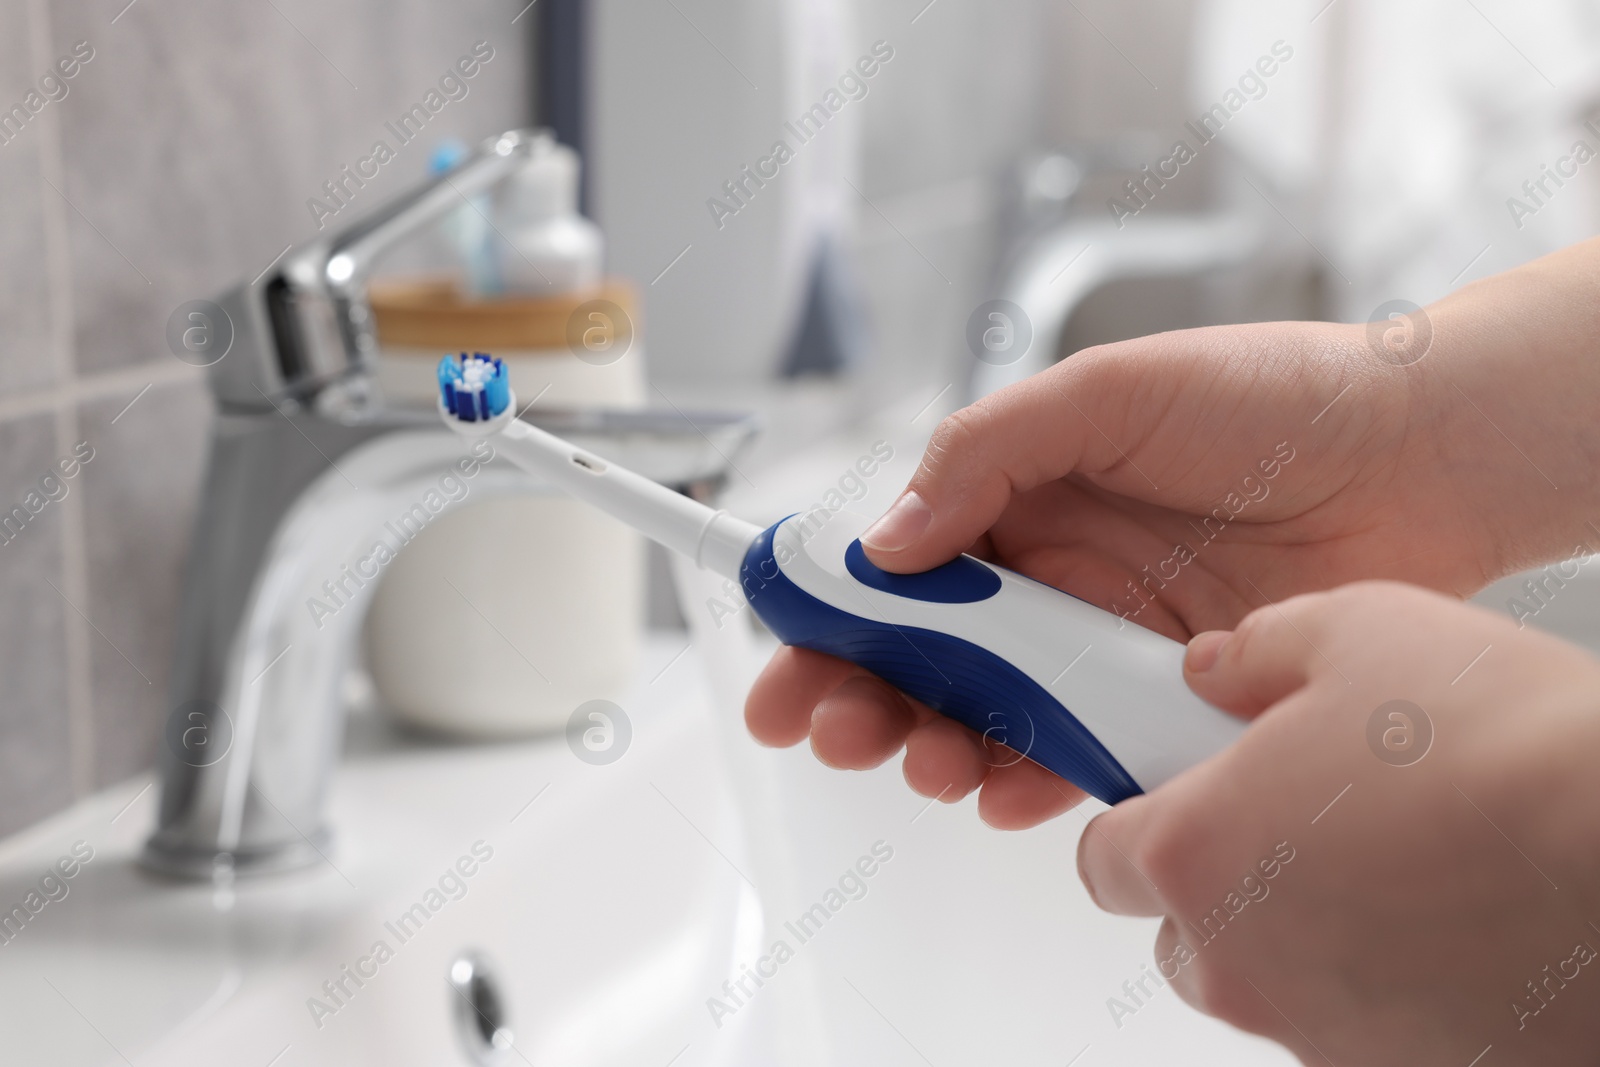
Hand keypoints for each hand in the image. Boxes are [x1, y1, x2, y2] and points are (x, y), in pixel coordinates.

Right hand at [748, 315, 1512, 827]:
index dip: (828, 609)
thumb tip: (888, 540)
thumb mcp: (1104, 392)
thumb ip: (984, 455)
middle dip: (859, 697)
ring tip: (922, 762)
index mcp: (1015, 499)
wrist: (1415, 456)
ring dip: (934, 748)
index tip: (780, 649)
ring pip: (985, 717)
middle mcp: (1047, 579)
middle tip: (830, 727)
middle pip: (920, 656)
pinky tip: (1001, 791)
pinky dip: (1027, 782)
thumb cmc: (1269, 397)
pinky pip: (1074, 756)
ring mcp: (1099, 646)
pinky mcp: (1158, 703)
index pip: (894, 564)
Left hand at [1080, 581, 1599, 1063]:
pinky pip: (1358, 1026)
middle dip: (1221, 877)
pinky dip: (1384, 982)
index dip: (1138, 815)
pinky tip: (1449, 920)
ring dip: (1303, 931)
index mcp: (1197, 852)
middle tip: (1299, 816)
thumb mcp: (1359, 631)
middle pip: (1182, 931)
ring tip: (1398, 858)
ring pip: (1270, 982)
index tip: (1177, 790)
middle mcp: (1242, 962)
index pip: (1103, 857)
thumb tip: (1214, 668)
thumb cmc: (1509, 749)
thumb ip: (1255, 651)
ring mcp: (1322, 1034)